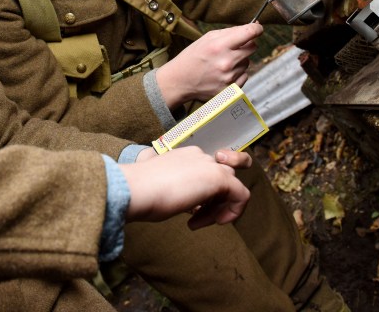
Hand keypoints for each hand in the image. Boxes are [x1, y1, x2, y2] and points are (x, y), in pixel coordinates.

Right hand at [120, 147, 250, 228]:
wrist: (136, 189)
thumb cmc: (141, 193)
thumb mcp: (164, 188)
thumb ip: (181, 190)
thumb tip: (193, 205)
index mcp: (185, 156)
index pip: (206, 172)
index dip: (203, 193)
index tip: (189, 208)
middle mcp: (200, 155)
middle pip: (222, 178)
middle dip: (213, 202)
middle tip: (195, 217)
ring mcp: (210, 164)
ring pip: (231, 187)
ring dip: (218, 209)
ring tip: (197, 222)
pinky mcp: (219, 178)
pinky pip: (241, 195)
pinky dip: (233, 212)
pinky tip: (215, 222)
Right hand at [155, 23, 262, 107]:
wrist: (180, 81)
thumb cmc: (193, 57)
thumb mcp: (207, 38)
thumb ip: (230, 32)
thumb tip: (253, 28)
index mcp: (219, 46)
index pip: (249, 33)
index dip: (257, 29)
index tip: (257, 29)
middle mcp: (226, 62)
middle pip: (252, 48)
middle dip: (246, 45)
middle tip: (233, 48)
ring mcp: (229, 78)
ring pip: (247, 63)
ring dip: (239, 61)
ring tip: (222, 63)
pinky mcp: (230, 90)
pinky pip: (244, 76)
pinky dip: (237, 73)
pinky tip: (224, 73)